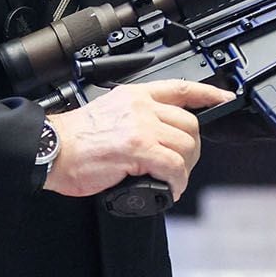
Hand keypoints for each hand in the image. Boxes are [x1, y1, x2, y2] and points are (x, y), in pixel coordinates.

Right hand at [41, 78, 232, 201]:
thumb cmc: (74, 139)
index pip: (180, 88)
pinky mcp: (139, 149)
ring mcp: (142, 127)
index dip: (208, 94)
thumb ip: (135, 117)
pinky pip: (174, 166)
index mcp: (135, 95)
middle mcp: (142, 108)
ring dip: (185, 167)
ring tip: (173, 178)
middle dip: (192, 148)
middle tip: (182, 164)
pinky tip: (170, 189)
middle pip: (189, 124)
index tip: (224, 98)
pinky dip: (178, 181)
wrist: (51, 149)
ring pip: (185, 145)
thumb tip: (156, 135)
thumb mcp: (109, 111)